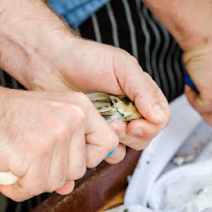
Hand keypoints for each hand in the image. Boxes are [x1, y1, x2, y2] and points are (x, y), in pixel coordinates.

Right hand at [0, 87, 119, 201]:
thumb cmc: (9, 117)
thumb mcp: (48, 122)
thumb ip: (66, 151)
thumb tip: (68, 186)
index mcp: (80, 108)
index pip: (107, 142)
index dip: (90, 159)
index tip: (69, 160)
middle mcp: (71, 119)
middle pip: (79, 170)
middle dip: (54, 174)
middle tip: (33, 165)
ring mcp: (54, 137)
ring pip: (57, 182)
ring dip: (34, 183)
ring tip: (19, 169)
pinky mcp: (35, 154)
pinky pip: (34, 187)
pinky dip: (18, 190)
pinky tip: (10, 180)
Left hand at [29, 36, 170, 150]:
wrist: (51, 64)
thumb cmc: (85, 59)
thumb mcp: (121, 66)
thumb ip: (143, 90)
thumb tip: (159, 116)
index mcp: (141, 95)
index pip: (160, 119)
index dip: (150, 126)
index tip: (134, 124)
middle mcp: (128, 112)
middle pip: (144, 137)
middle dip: (131, 136)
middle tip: (114, 125)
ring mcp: (110, 125)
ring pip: (125, 148)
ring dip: (114, 144)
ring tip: (98, 128)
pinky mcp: (91, 135)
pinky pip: (102, 152)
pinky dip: (97, 150)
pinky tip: (87, 135)